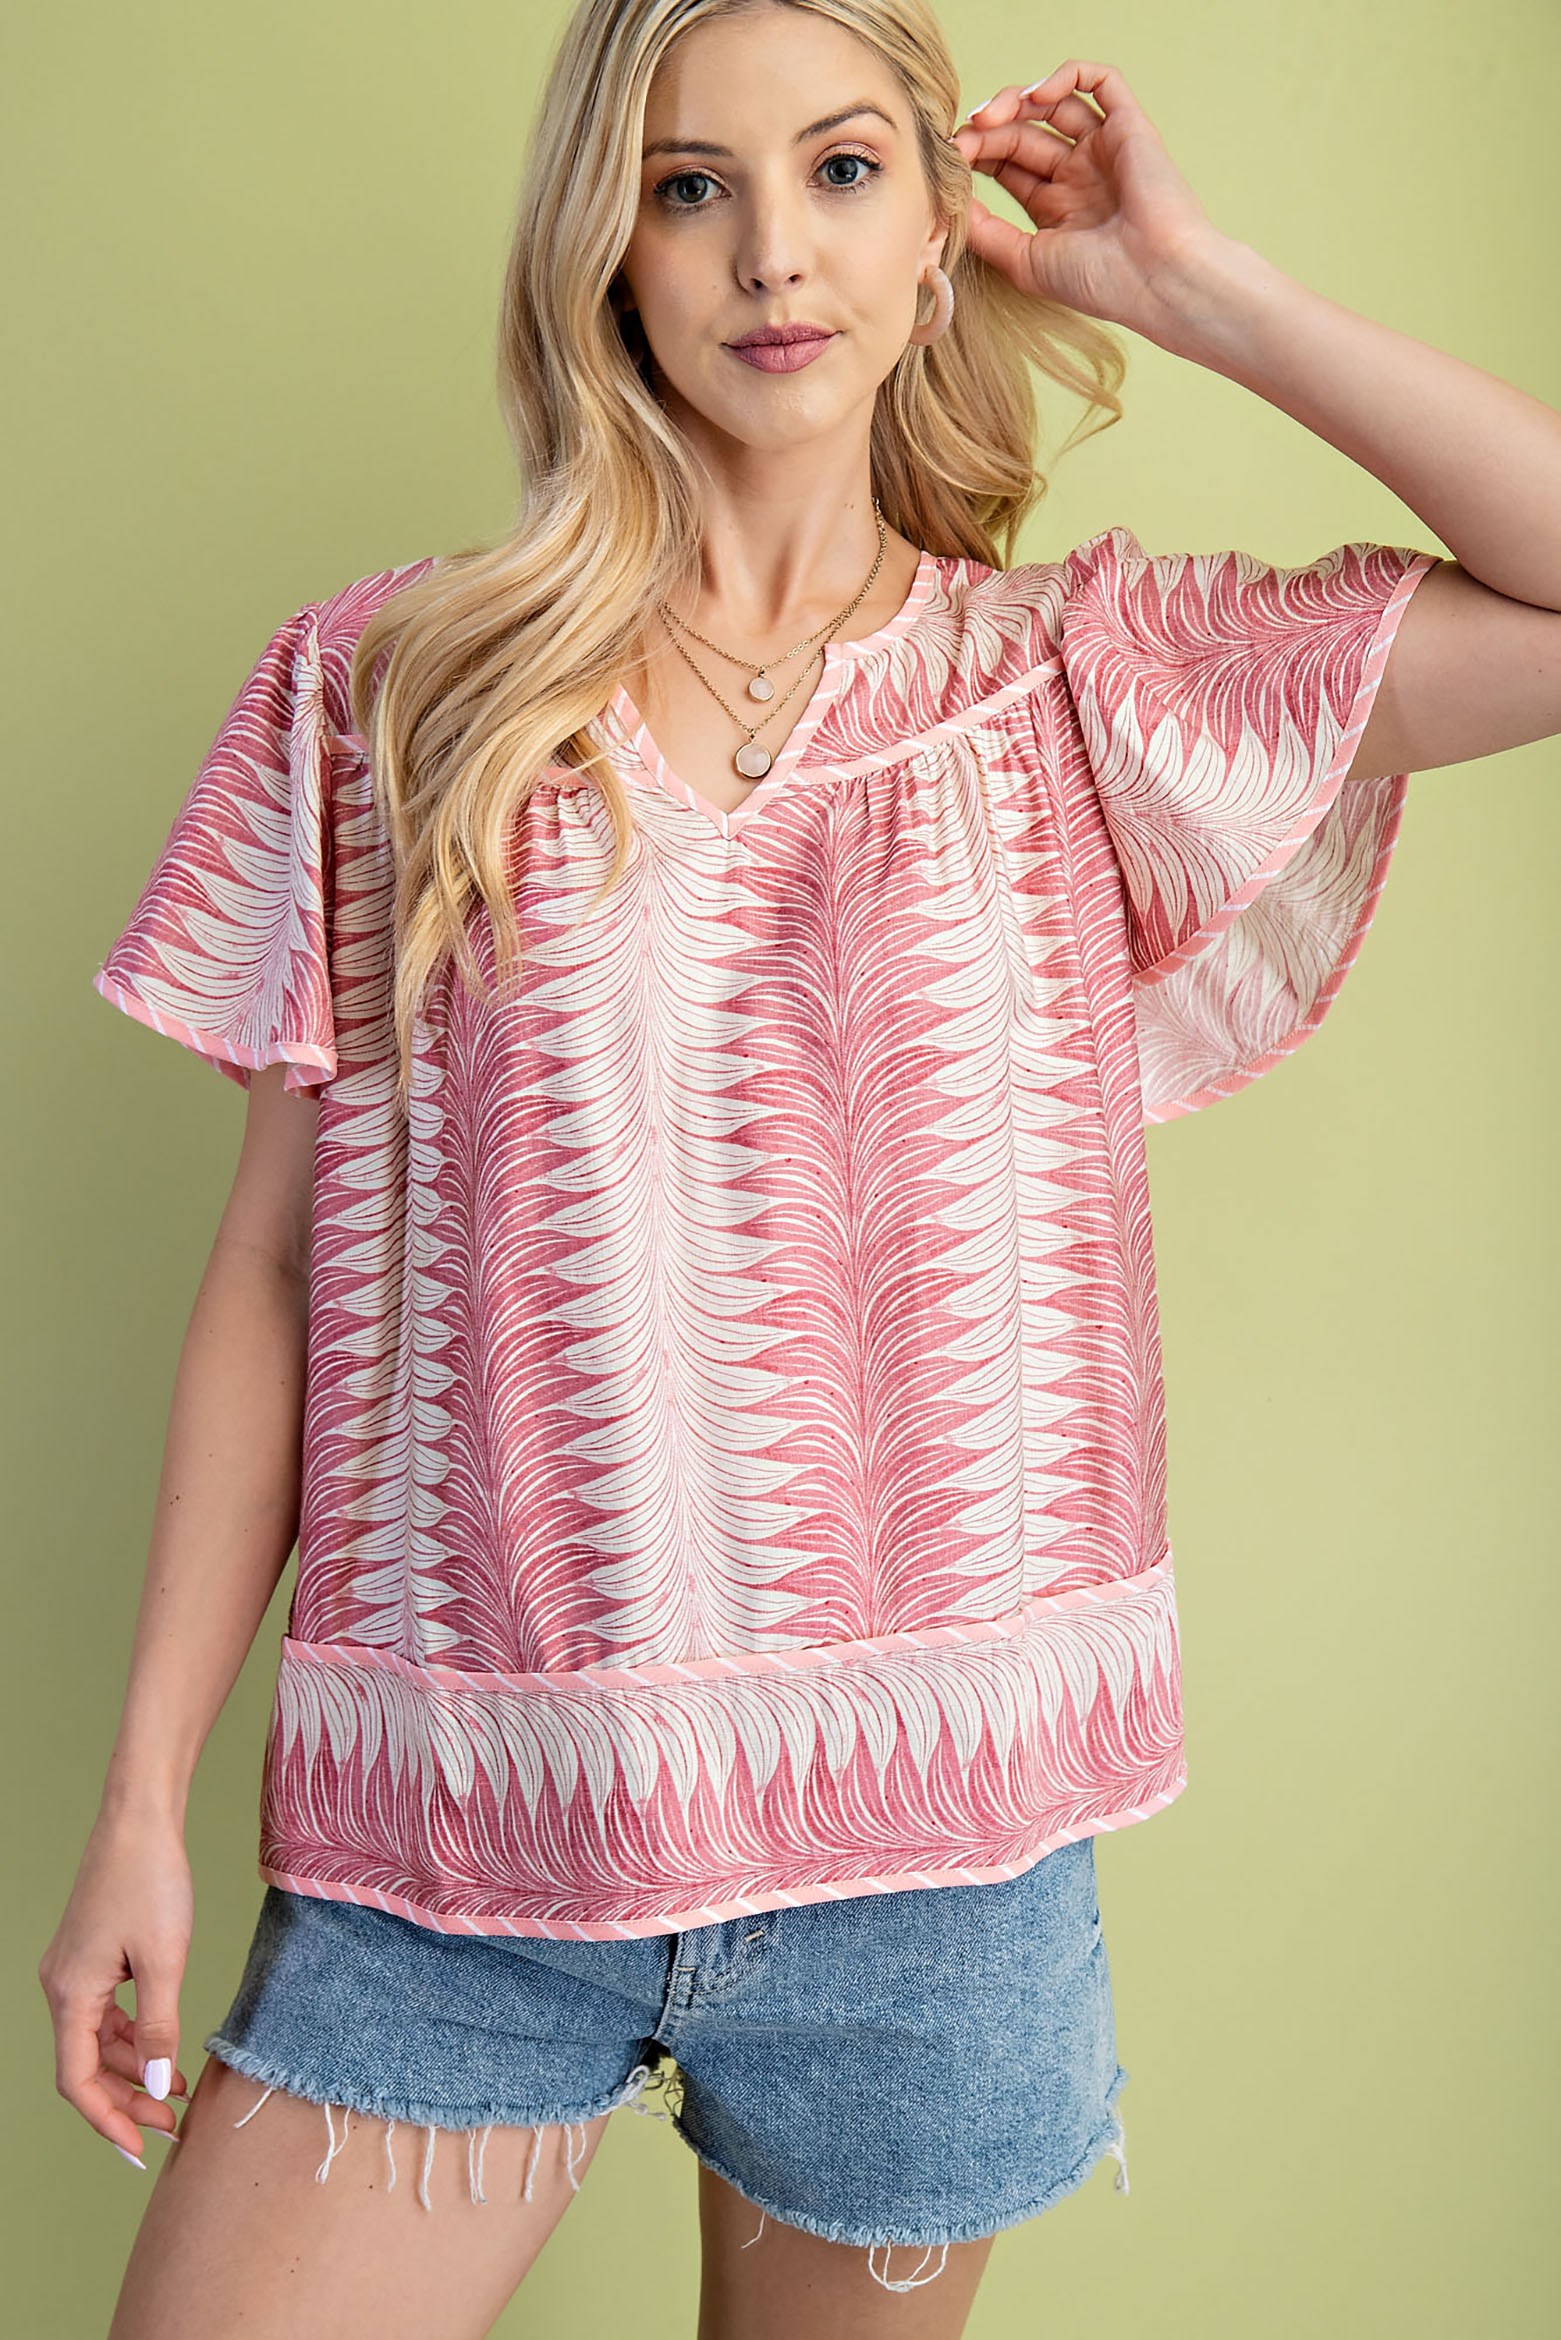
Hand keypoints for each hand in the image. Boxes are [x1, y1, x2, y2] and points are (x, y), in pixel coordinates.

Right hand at [38, 1804, 193, 2168]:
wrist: (140, 1818)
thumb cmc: (151, 1879)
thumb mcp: (165, 1958)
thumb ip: (160, 2025)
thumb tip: (155, 2084)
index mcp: (71, 1994)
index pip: (77, 2081)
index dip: (107, 2120)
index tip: (141, 2149)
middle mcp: (62, 1986)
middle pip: (85, 2066)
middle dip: (125, 2100)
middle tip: (170, 2126)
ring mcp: (74, 1970)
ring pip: (96, 2041)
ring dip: (132, 2069)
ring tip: (174, 2091)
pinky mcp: (92, 1955)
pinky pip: (105, 2013)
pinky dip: (131, 2035)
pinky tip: (162, 2045)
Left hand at [951, 60, 1228, 341]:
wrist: (1155, 278)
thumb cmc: (1098, 282)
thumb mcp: (1024, 261)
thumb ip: (986, 232)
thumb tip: (948, 203)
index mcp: (1057, 207)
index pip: (1007, 166)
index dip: (977, 156)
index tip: (951, 158)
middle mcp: (1080, 174)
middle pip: (1023, 134)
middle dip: (988, 131)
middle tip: (964, 137)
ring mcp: (1104, 149)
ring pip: (1054, 103)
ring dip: (1016, 101)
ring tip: (990, 117)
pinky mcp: (1130, 126)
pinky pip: (1101, 81)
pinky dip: (1066, 76)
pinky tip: (1036, 95)